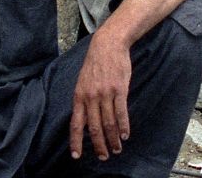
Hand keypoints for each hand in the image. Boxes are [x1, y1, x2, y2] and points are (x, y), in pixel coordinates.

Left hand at [70, 30, 131, 161]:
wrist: (108, 45)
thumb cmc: (95, 64)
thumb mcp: (82, 82)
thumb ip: (83, 101)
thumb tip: (84, 121)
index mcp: (79, 96)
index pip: (76, 124)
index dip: (76, 141)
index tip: (77, 156)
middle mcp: (91, 97)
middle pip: (94, 128)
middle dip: (99, 145)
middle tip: (104, 156)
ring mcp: (105, 94)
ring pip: (109, 123)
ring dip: (113, 139)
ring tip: (117, 149)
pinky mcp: (119, 90)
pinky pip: (121, 113)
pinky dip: (124, 126)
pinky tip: (125, 135)